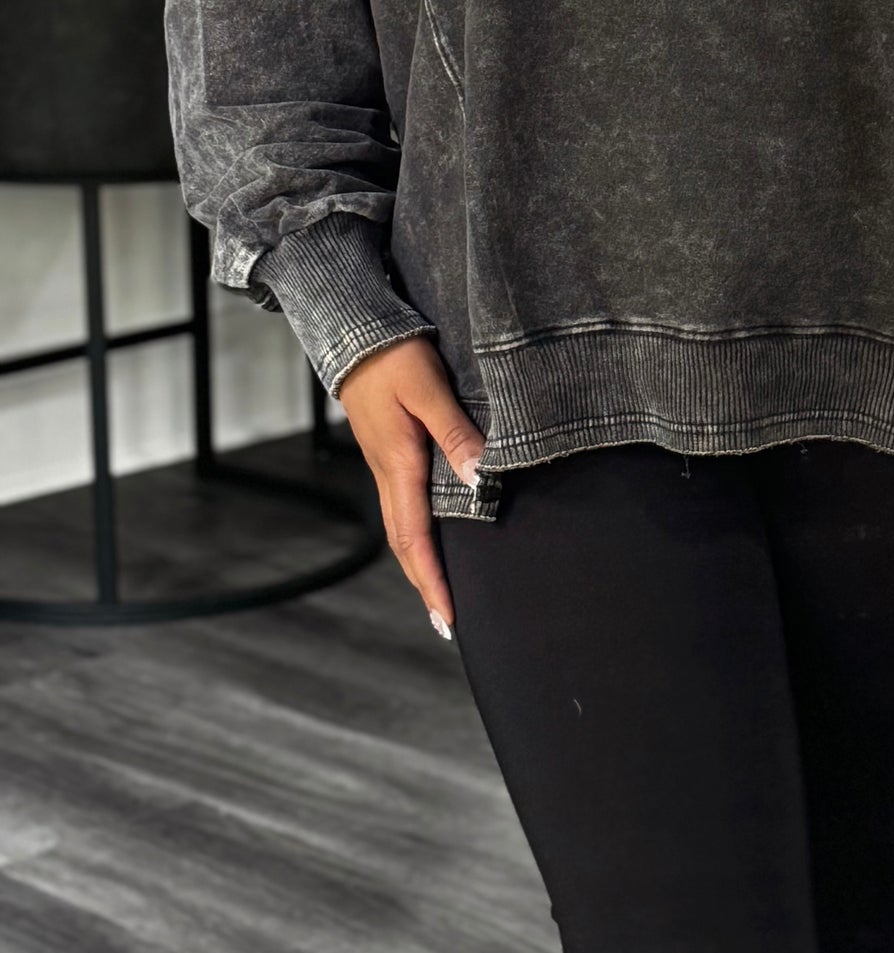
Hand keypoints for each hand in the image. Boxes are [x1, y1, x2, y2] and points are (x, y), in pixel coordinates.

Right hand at [336, 333, 485, 638]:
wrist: (354, 329)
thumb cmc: (394, 354)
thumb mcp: (430, 389)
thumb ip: (456, 432)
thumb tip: (480, 477)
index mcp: (399, 465)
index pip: (415, 539)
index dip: (432, 581)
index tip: (448, 619)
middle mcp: (389, 473)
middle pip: (406, 543)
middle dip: (426, 583)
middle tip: (447, 622)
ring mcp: (386, 463)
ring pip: (404, 525)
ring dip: (422, 561)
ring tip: (443, 590)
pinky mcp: (390, 450)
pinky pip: (405, 503)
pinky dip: (419, 530)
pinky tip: (435, 533)